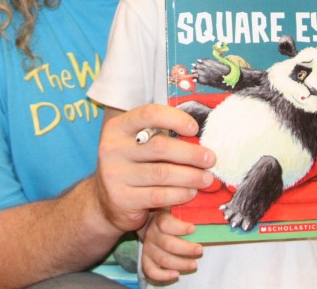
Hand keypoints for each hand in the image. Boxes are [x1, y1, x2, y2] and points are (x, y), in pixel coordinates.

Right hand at [94, 104, 214, 233]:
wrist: (106, 201)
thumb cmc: (133, 165)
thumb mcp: (139, 144)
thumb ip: (160, 135)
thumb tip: (197, 135)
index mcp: (118, 128)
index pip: (149, 114)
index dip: (175, 119)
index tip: (194, 129)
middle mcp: (112, 148)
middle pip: (160, 146)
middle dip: (191, 154)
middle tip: (210, 159)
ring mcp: (113, 174)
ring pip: (162, 173)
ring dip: (190, 176)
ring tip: (206, 178)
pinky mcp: (120, 199)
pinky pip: (158, 195)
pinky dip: (179, 194)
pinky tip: (190, 192)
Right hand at [140, 210, 200, 281]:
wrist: (152, 223)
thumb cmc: (172, 216)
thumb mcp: (177, 207)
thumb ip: (188, 206)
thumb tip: (204, 197)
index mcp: (159, 218)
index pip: (165, 223)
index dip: (180, 227)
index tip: (193, 228)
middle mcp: (151, 233)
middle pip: (166, 243)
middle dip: (186, 249)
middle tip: (200, 249)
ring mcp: (148, 247)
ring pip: (162, 259)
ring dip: (180, 263)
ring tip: (194, 264)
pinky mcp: (146, 259)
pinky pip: (150, 270)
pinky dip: (162, 275)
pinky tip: (176, 274)